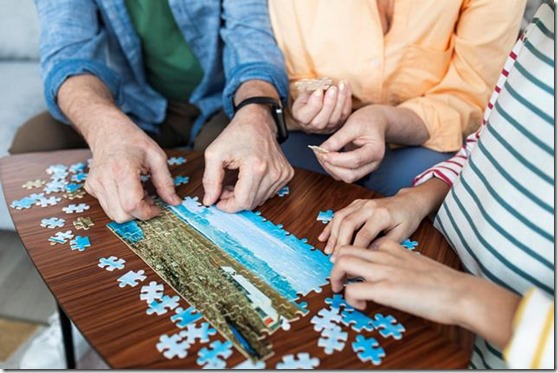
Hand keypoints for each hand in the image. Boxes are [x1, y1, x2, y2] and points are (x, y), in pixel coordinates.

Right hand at [85, 117, 180, 222]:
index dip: (147, 212)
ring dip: (130, 211)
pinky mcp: (91, 187)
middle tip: (150, 199)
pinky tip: (128, 190)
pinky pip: (108, 207)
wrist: (108, 130)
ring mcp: (95, 184)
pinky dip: (121, 205)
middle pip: (122, 216)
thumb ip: (166, 182)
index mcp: (122, 170)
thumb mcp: (157, 157)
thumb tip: (175, 202)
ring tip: (140, 193)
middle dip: (139, 214)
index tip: (158, 208)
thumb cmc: (133, 141)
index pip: (132, 206)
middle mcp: (104, 179)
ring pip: (114, 215)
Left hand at [202, 105, 293, 211]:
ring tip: (236, 181)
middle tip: (224, 188)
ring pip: (260, 200)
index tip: (218, 200)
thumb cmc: (236, 135)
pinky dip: (256, 190)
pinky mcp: (287, 174)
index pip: (243, 202)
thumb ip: (210, 180)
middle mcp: (273, 172)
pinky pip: (268, 193)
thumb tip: (209, 201)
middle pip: (251, 203)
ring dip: (245, 195)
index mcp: (256, 167)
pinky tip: (248, 179)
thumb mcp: (214, 154)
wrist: (257, 121)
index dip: (228, 206)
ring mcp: (282, 174)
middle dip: (234, 200)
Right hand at [291, 81, 351, 133]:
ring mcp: (327, 127)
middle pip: (322, 119)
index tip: (319, 90)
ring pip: (336, 117)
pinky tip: (347, 85)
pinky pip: (345, 113)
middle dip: (329, 103)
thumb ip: (310, 89)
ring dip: (341, 100)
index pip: (306, 115)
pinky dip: (347, 99)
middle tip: (333, 88)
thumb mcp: (304, 91)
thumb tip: (322, 83)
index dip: (314, 102)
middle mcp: (314, 126)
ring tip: (342, 85)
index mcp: (301, 118)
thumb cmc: (307, 97)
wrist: (314, 106)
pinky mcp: (339, 123)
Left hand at [316, 105, 387, 182]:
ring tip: (322, 155)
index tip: (323, 152)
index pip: (355, 161)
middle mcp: (373, 164)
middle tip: (320, 154)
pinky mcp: (358, 169)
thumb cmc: (367, 121)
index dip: (337, 159)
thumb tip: (322, 150)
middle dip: (332, 167)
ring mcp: (366, 168)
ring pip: (346, 178)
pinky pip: (344, 175)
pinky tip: (327, 158)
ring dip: (331, 169)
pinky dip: (333, 169)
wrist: (376, 122)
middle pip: (351, 175)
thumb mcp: (352, 124)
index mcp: (375, 151)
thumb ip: (337, 139)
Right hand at [318, 189, 426, 259]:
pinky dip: (330, 226)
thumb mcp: (402, 234)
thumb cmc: (407, 219)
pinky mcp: (356, 204)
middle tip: (334, 259)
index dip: (355, 250)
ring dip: (332, 235)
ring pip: (340, 217)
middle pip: (348, 224)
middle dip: (339, 243)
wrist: (409, 201)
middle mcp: (369, 206)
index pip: (364, 234)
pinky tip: (323, 238)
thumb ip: (384, 244)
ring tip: (328, 251)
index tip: (350, 264)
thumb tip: (365, 256)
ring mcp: (361, 203)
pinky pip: (339, 214)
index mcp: (382, 214)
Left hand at [331, 241, 520, 347]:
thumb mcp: (415, 263)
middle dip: (335, 266)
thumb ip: (399, 264)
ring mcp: (382, 271)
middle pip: (344, 249)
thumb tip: (389, 277)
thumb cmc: (443, 283)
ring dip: (336, 279)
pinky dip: (350, 300)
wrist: (460, 292)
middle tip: (340, 282)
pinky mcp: (384, 289)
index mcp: (392, 248)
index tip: (354, 272)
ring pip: (342, 263)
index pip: (360, 243)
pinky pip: (352, 290)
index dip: (351, 257)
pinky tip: (362, 306)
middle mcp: (383, 255)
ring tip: (342, 291)